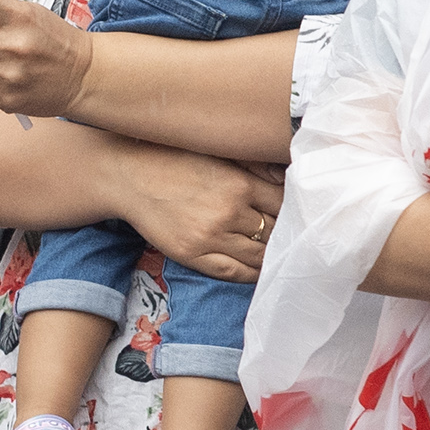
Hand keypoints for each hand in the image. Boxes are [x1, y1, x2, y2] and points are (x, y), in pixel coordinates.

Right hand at [112, 144, 281, 284]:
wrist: (129, 176)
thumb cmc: (174, 161)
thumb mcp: (219, 155)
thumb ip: (255, 168)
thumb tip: (287, 180)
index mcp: (240, 184)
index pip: (284, 205)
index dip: (294, 212)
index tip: (300, 215)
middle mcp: (229, 212)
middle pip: (274, 231)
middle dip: (285, 233)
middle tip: (295, 237)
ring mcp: (210, 236)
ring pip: (257, 254)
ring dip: (271, 255)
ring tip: (279, 255)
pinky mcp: (192, 253)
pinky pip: (232, 271)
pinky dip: (250, 274)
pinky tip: (259, 271)